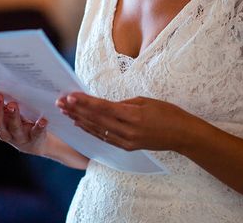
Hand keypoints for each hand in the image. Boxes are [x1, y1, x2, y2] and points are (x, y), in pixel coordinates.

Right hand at [0, 88, 48, 154]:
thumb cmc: (20, 120)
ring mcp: (19, 137)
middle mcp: (4, 132)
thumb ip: (4, 100)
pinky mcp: (34, 139)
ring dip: (13, 117)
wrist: (36, 142)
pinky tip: (43, 120)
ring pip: (14, 128)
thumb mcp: (9, 111)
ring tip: (13, 105)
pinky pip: (36, 133)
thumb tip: (0, 81)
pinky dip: (39, 127)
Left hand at [56, 93, 193, 151]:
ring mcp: (126, 141)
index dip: (85, 102)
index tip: (70, 96)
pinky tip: (80, 124)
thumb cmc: (167, 113)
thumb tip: (104, 104)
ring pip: (97, 130)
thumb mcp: (145, 101)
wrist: (182, 135)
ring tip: (65, 112)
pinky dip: (91, 130)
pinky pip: (104, 138)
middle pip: (96, 119)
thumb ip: (123, 104)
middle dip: (77, 110)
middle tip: (61, 103)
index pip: (103, 108)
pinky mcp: (127, 147)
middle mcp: (127, 130)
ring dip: (80, 120)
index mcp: (133, 115)